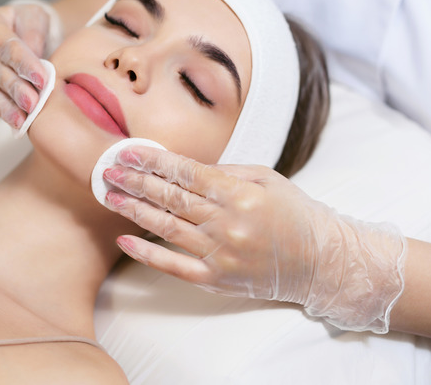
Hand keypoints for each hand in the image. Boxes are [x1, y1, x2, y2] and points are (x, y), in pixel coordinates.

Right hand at [0, 3, 51, 132]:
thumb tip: (35, 54)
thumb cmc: (22, 25)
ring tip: (20, 121)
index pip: (7, 46)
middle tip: (33, 104)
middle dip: (15, 89)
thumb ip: (34, 31)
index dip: (24, 64)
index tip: (42, 79)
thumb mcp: (32, 16)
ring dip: (2, 107)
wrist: (5, 29)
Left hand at [102, 145, 405, 332]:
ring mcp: (219, 253)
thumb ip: (225, 171)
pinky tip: (125, 239)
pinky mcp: (216, 279)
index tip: (128, 152)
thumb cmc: (294, 214)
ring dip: (134, 210)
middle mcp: (227, 223)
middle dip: (136, 181)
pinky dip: (146, 252)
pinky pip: (173, 266)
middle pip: (170, 198)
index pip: (185, 173)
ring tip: (110, 196)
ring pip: (166, 227)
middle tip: (109, 170)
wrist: (321, 261)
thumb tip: (183, 166)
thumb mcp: (266, 179)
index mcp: (239, 193)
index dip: (153, 161)